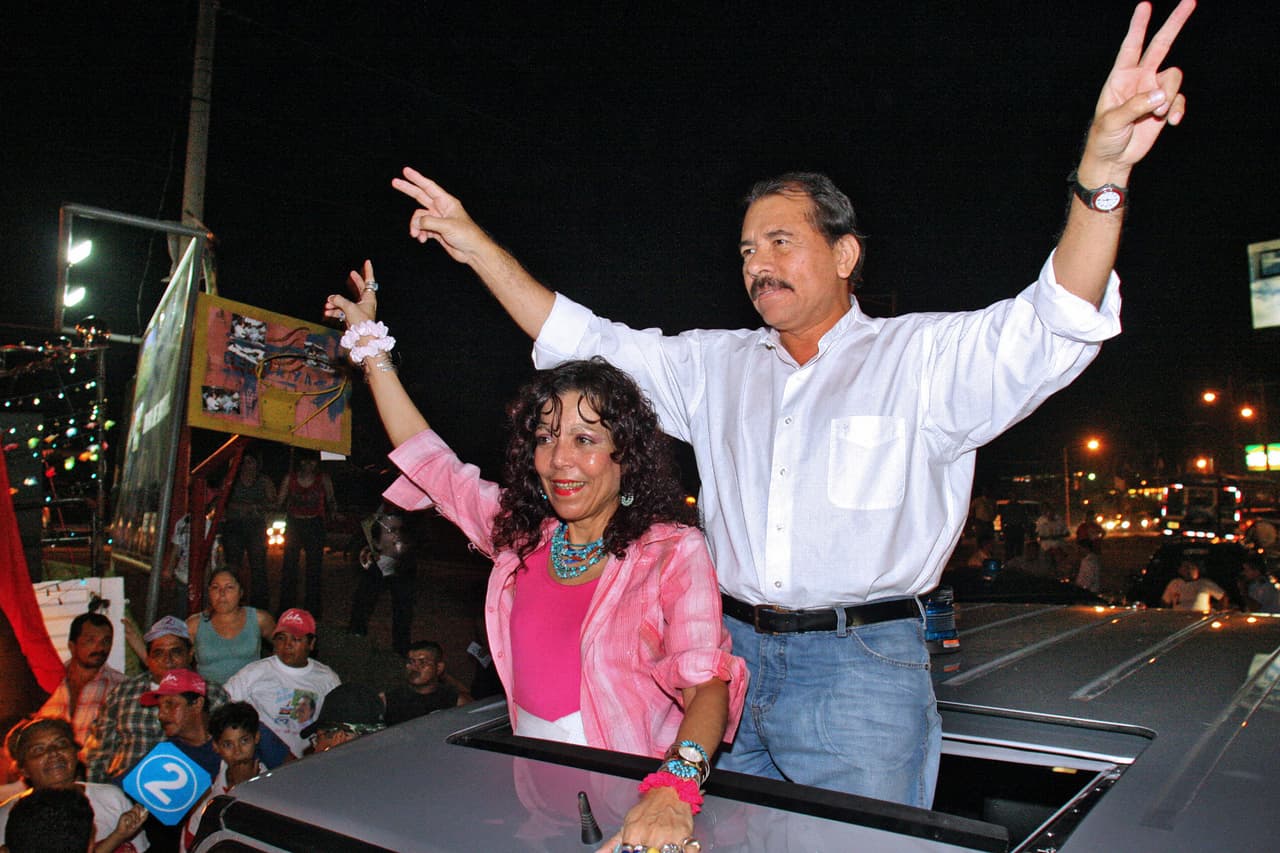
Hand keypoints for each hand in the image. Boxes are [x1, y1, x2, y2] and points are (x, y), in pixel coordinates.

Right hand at [112, 803, 148, 838]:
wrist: (123, 835)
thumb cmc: (130, 830)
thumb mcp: (139, 823)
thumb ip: (143, 817)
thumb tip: (147, 811)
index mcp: (134, 813)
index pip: (138, 805)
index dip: (142, 807)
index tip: (144, 811)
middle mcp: (130, 812)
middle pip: (137, 807)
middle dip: (139, 814)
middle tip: (138, 821)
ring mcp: (126, 813)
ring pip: (134, 812)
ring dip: (135, 820)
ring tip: (133, 826)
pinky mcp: (123, 816)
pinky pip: (130, 816)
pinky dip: (131, 822)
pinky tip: (129, 826)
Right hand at [324, 259, 377, 326]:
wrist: (363, 339)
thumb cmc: (361, 323)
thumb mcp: (349, 308)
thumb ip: (339, 300)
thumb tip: (331, 298)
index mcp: (369, 298)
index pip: (369, 281)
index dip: (368, 271)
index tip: (367, 262)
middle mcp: (365, 303)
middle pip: (359, 289)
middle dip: (354, 282)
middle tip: (351, 273)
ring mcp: (359, 310)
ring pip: (347, 301)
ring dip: (336, 302)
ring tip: (327, 304)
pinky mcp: (353, 318)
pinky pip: (343, 311)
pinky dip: (335, 311)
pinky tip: (327, 312)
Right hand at [390, 168, 490, 262]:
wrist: (473, 252)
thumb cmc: (467, 235)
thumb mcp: (447, 226)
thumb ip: (429, 222)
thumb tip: (416, 223)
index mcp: (447, 202)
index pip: (429, 187)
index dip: (417, 179)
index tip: (406, 171)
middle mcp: (441, 209)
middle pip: (420, 196)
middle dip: (408, 190)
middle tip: (394, 182)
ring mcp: (438, 220)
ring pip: (419, 217)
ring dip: (415, 226)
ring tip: (416, 235)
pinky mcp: (437, 231)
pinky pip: (422, 229)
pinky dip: (420, 234)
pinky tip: (422, 240)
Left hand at [597, 787, 693, 852]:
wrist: (670, 788)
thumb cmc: (649, 806)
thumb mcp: (628, 822)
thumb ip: (614, 842)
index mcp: (634, 834)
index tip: (635, 852)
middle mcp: (650, 836)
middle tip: (649, 849)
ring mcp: (668, 837)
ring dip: (664, 852)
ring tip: (661, 848)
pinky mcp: (685, 837)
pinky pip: (687, 852)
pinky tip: (678, 849)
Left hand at [1082, 0, 1194, 176]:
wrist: (1114, 159)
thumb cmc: (1104, 138)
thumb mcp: (1113, 122)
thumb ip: (1135, 106)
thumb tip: (1160, 96)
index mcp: (1120, 77)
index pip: (1131, 46)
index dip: (1138, 26)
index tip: (1144, 5)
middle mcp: (1139, 78)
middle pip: (1161, 45)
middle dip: (1174, 23)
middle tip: (1190, 0)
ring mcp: (1154, 91)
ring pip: (1174, 77)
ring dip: (1169, 96)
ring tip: (1157, 115)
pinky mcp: (1164, 106)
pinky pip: (1179, 99)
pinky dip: (1177, 109)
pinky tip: (1170, 122)